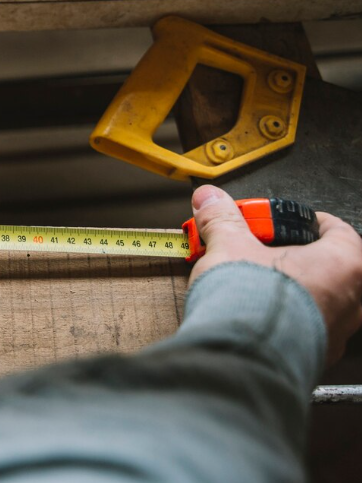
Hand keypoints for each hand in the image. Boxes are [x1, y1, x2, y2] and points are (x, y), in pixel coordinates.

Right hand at [190, 185, 361, 364]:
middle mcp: (350, 301)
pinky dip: (284, 322)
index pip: (339, 231)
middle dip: (297, 259)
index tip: (284, 222)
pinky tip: (255, 317)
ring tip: (255, 287)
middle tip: (264, 253)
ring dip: (292, 293)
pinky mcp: (313, 359)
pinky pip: (305, 333)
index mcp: (342, 265)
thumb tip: (210, 199)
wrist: (240, 358)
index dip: (308, 222)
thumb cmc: (252, 303)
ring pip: (321, 303)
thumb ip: (222, 220)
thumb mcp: (229, 246)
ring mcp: (335, 334)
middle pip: (331, 269)